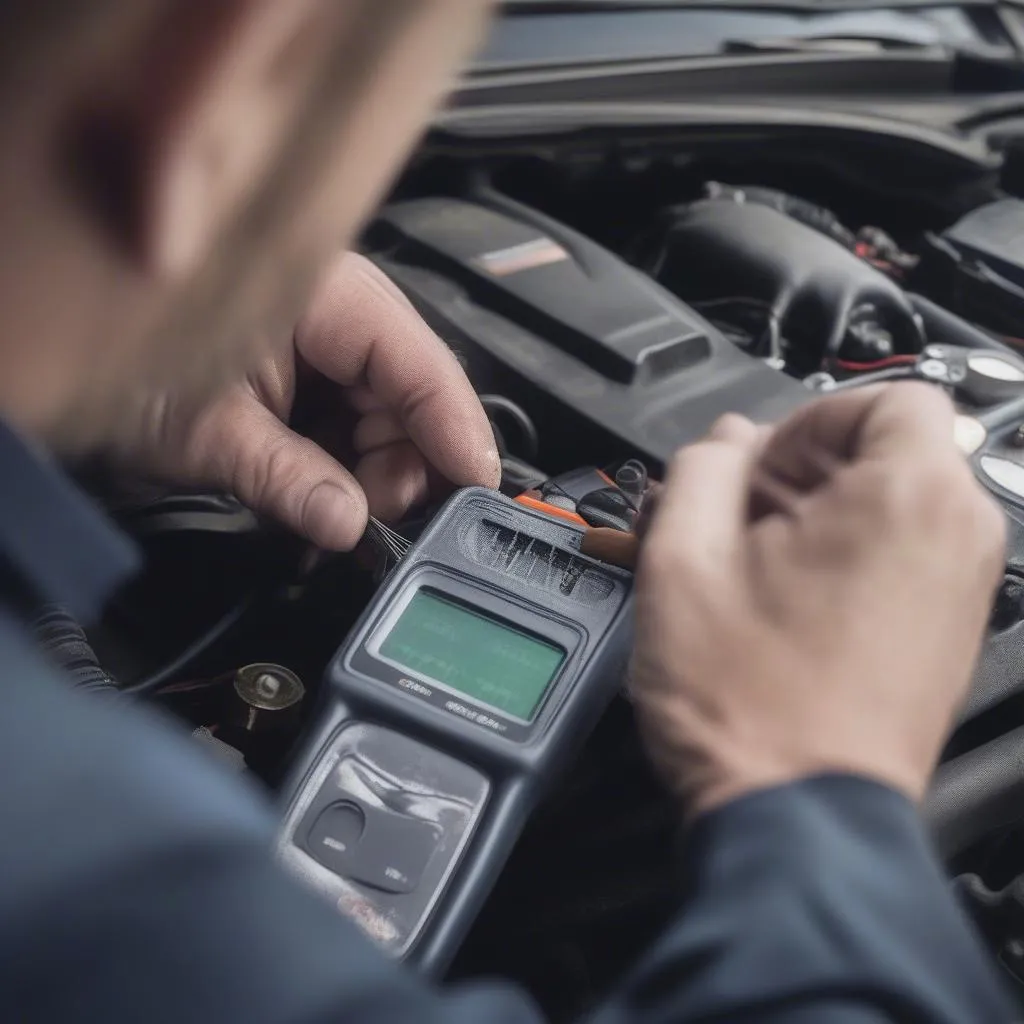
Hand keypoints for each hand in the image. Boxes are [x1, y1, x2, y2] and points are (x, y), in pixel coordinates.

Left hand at [114, 253, 499, 548]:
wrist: (56, 338)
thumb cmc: (114, 350)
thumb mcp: (202, 427)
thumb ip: (284, 477)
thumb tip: (347, 523)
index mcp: (324, 295)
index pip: (419, 364)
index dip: (454, 430)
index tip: (476, 487)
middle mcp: (334, 312)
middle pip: (410, 398)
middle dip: (400, 466)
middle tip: (371, 520)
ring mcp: (322, 344)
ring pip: (385, 419)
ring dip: (369, 475)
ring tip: (329, 512)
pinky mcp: (306, 375)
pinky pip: (349, 426)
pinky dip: (342, 469)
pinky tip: (322, 497)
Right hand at [630, 383, 1004, 814]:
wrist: (797, 816)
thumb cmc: (749, 704)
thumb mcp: (682, 560)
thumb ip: (699, 470)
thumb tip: (722, 444)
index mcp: (907, 498)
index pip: (887, 396)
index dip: (806, 420)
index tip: (756, 466)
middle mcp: (956, 537)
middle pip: (885, 451)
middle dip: (801, 469)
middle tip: (733, 517)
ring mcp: (960, 590)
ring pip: (889, 504)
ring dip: (815, 513)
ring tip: (748, 565)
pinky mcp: (946, 631)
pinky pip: (899, 555)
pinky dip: (842, 555)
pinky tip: (778, 599)